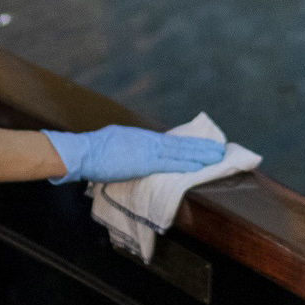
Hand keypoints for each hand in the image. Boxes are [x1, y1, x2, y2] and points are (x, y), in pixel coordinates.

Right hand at [41, 126, 226, 183]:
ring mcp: (149, 150)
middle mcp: (149, 141)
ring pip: (182, 152)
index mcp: (141, 138)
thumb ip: (126, 149)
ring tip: (218, 157)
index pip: (169, 142)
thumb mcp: (113, 144)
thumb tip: (131, 154)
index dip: (187, 144)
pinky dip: (188, 164)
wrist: (84, 151)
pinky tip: (201, 166)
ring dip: (201, 155)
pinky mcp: (147, 162)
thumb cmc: (93, 151)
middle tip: (220, 149)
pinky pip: (173, 164)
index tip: (201, 146)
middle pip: (181, 144)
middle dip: (201, 147)